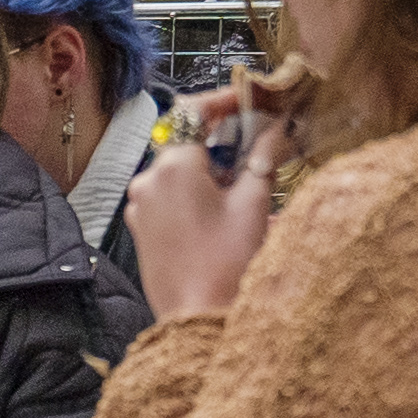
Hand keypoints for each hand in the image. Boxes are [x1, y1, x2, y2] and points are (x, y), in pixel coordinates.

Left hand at [127, 104, 288, 319]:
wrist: (195, 317)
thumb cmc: (226, 262)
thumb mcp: (254, 202)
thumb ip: (263, 156)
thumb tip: (276, 126)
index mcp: (172, 166)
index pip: (194, 111)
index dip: (226, 100)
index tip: (253, 100)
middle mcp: (147, 180)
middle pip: (188, 140)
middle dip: (225, 138)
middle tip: (262, 143)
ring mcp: (140, 205)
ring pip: (179, 168)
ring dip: (213, 166)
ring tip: (248, 182)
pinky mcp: (142, 226)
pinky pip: (170, 194)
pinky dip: (196, 189)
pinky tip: (224, 206)